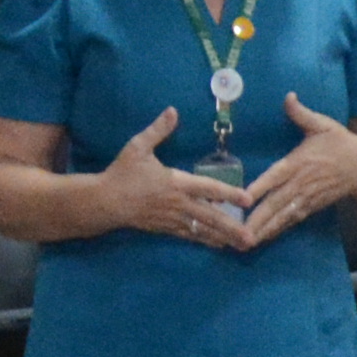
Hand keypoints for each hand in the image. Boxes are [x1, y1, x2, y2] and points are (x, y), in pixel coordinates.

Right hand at [79, 107, 250, 251]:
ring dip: (223, 238)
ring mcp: (172, 219)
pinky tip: (219, 245)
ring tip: (242, 245)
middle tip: (252, 238)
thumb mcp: (138, 147)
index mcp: (175, 183)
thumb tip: (173, 110)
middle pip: (210, 217)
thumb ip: (158, 130)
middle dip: (232, 227)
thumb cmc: (122, 173)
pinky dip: (206, 240)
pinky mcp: (165, 228)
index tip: (248, 199)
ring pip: (202, 230)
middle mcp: (178, 203)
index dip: (229, 193)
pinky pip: (190, 236)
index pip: (208, 188)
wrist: (104, 202)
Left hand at [229, 96, 356, 248]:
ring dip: (265, 229)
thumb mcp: (323, 124)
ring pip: (283, 216)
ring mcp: (307, 198)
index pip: (275, 176)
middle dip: (257, 219)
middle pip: (275, 203)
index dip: (259, 188)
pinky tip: (263, 238)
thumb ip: (301, 113)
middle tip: (237, 233)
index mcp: (299, 162)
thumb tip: (288, 95)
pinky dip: (278, 230)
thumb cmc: (342, 144)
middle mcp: (301, 183)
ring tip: (246, 242)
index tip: (242, 199)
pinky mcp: (312, 207)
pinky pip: (292, 220)